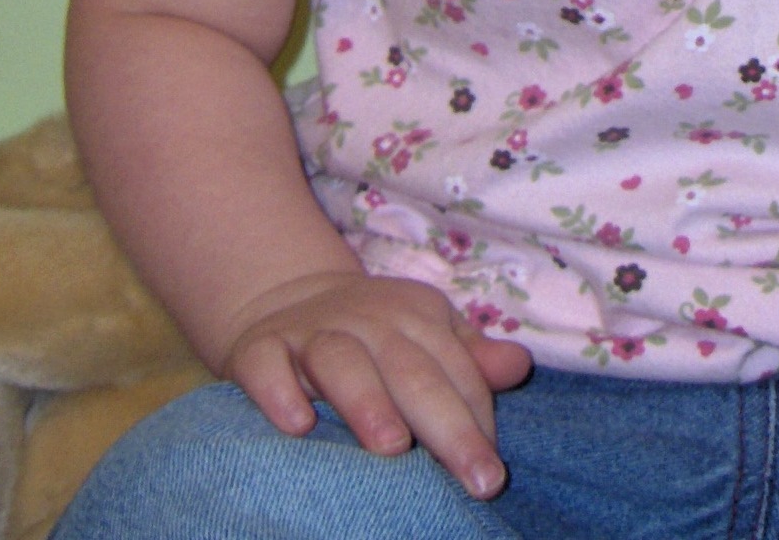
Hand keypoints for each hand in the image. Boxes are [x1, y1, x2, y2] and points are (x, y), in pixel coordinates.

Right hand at [221, 270, 531, 498]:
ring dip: (366, 402)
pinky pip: (266, 366)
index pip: (455, 367)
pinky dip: (280, 392)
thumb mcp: (424, 336)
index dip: (477, 418)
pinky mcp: (258, 350)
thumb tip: (519, 365)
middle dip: (447, 424)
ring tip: (391, 448)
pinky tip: (297, 425)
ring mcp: (309, 333)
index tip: (493, 473)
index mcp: (415, 315)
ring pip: (340, 361)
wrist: (282, 301)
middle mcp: (365, 319)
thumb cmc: (371, 337)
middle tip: (477, 478)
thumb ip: (469, 359)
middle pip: (411, 369)